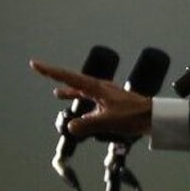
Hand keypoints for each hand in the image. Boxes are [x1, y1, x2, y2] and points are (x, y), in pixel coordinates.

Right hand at [30, 60, 152, 137]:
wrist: (154, 116)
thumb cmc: (134, 116)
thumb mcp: (108, 121)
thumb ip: (87, 124)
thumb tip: (70, 126)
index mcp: (97, 87)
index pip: (68, 77)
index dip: (50, 71)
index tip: (35, 64)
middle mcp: (99, 87)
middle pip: (72, 79)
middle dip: (56, 75)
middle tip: (40, 69)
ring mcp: (105, 93)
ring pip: (82, 89)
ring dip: (69, 90)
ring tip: (56, 92)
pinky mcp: (110, 101)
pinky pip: (90, 98)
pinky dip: (82, 100)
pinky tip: (82, 108)